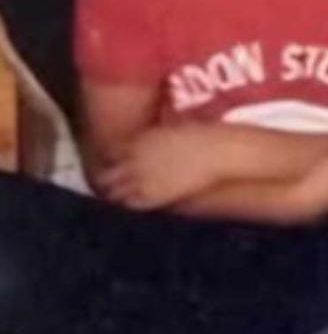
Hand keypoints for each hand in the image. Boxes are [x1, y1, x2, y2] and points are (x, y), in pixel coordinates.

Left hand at [95, 123, 223, 209]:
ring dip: (115, 193)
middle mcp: (134, 161)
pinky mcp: (153, 196)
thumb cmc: (200, 136)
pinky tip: (133, 202)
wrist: (216, 152)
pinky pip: (130, 204)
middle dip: (108, 178)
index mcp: (138, 142)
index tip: (114, 162)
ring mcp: (142, 180)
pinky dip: (128, 203)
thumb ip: (150, 138)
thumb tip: (142, 143)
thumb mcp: (170, 129)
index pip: (110, 153)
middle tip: (112, 182)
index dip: (111, 159)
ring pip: (113, 193)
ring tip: (120, 195)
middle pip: (106, 175)